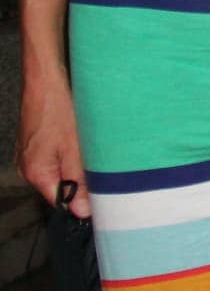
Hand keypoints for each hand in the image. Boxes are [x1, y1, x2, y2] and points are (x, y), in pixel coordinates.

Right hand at [17, 76, 89, 215]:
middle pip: (59, 186)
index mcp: (35, 173)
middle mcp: (28, 167)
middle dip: (80, 180)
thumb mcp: (74, 148)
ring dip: (76, 165)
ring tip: (88, 149)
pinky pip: (56, 157)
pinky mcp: (37, 143)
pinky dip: (69, 152)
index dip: (81, 200)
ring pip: (59, 170)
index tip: (100, 193)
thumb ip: (77, 180)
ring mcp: (31, 154)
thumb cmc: (57, 109)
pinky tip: (79, 140)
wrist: (45, 80)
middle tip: (99, 166)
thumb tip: (81, 210)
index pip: (59, 201)